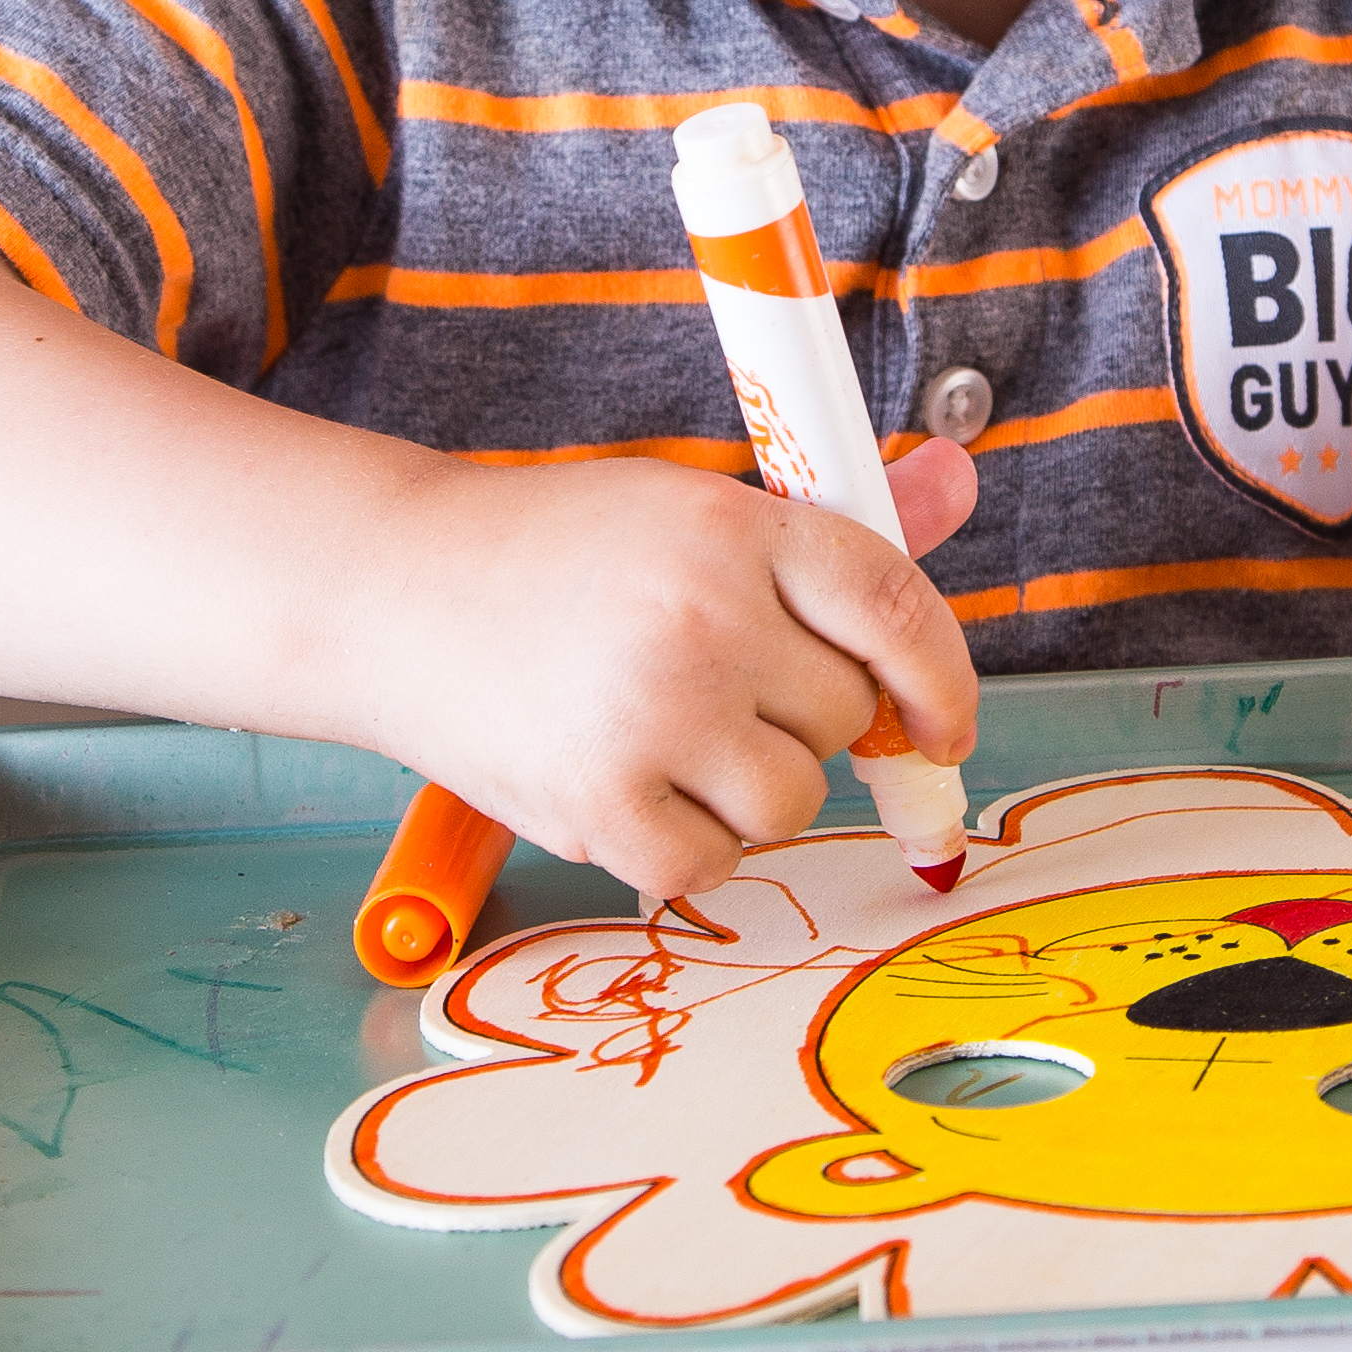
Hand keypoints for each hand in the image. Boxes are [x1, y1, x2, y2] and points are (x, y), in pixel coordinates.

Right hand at [365, 436, 981, 904]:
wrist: (394, 589)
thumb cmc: (557, 550)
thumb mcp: (694, 510)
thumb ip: (829, 530)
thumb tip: (957, 485)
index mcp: (736, 529)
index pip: (893, 604)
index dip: (943, 675)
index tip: (943, 721)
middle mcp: (705, 620)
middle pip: (842, 715)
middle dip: (803, 716)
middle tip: (719, 685)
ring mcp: (653, 719)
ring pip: (792, 801)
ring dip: (750, 787)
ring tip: (668, 731)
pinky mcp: (601, 808)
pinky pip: (712, 866)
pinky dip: (687, 846)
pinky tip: (632, 785)